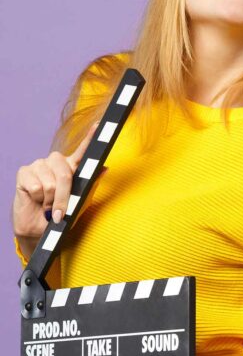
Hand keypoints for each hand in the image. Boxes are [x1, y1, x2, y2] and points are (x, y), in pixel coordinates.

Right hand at [13, 125, 96, 257]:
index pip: (83, 150)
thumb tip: (105, 168)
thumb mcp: (80, 202)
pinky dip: (38, 200)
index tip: (98, 125)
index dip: (90, 137)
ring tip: (47, 206)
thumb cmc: (62, 215)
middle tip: (61, 213)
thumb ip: (91, 184)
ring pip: (51, 183)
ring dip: (50, 201)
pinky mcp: (24, 173)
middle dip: (65, 197)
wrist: (40, 230)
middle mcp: (55, 162)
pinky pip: (36, 187)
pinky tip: (36, 201)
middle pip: (65, 174)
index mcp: (71, 167)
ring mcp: (38, 165)